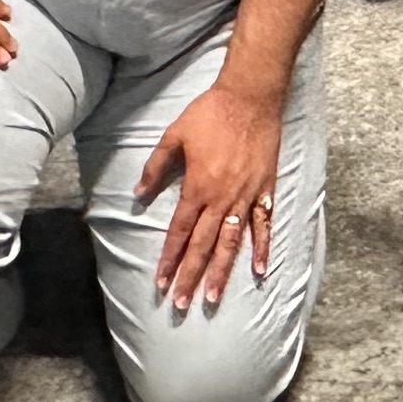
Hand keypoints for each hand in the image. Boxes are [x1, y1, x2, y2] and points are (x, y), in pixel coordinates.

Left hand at [134, 79, 286, 306]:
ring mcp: (246, 197)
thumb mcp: (174, 135)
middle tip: (181, 305)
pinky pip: (263, 224)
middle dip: (190, 276)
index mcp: (197, 187)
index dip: (169, 259)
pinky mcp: (265, 190)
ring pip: (231, 242)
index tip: (161, 284)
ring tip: (211, 297)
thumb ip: (155, 167)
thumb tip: (137, 193)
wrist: (250, 96)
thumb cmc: (210, 113)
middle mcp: (221, 199)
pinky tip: (259, 270)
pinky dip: (262, 248)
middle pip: (202, 245)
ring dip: (220, 272)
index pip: (179, 232)